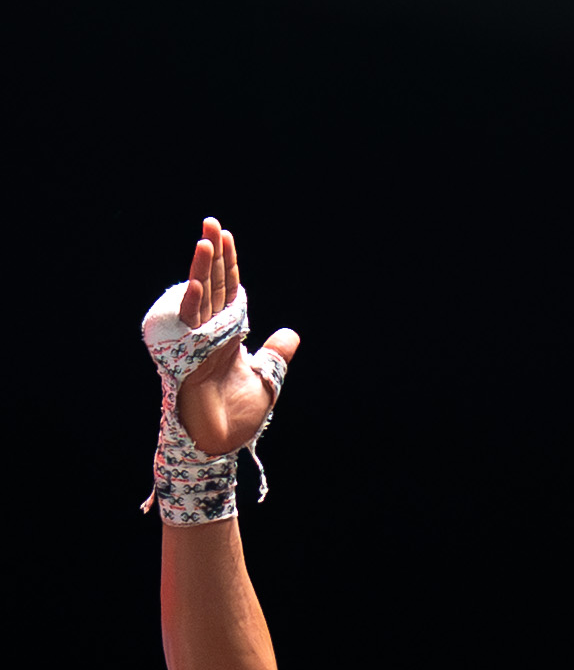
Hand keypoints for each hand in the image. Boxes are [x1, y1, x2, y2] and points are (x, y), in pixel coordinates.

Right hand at [175, 217, 299, 456]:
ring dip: (203, 271)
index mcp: (227, 337)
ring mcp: (196, 345)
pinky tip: (196, 282)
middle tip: (212, 222)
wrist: (219, 447)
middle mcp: (209, 335)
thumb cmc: (236, 420)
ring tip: (206, 241)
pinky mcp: (186, 360)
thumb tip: (291, 334)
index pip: (229, 293)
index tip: (228, 237)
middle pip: (212, 287)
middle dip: (213, 256)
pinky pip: (189, 328)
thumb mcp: (265, 383)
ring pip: (200, 300)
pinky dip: (193, 305)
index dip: (230, 266)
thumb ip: (275, 358)